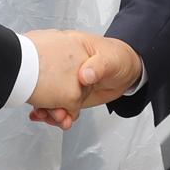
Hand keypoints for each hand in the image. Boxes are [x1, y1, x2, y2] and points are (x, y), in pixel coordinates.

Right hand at [27, 32, 142, 128]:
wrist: (126, 71)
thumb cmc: (119, 58)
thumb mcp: (111, 60)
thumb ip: (99, 66)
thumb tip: (85, 75)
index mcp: (71, 49)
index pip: (50, 61)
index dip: (43, 76)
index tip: (42, 90)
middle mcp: (64, 66)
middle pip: (46, 82)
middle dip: (45, 99)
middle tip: (53, 111)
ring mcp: (65, 81)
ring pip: (50, 96)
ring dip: (49, 110)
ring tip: (58, 118)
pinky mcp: (69, 94)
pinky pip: (59, 105)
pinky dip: (55, 114)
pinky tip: (56, 119)